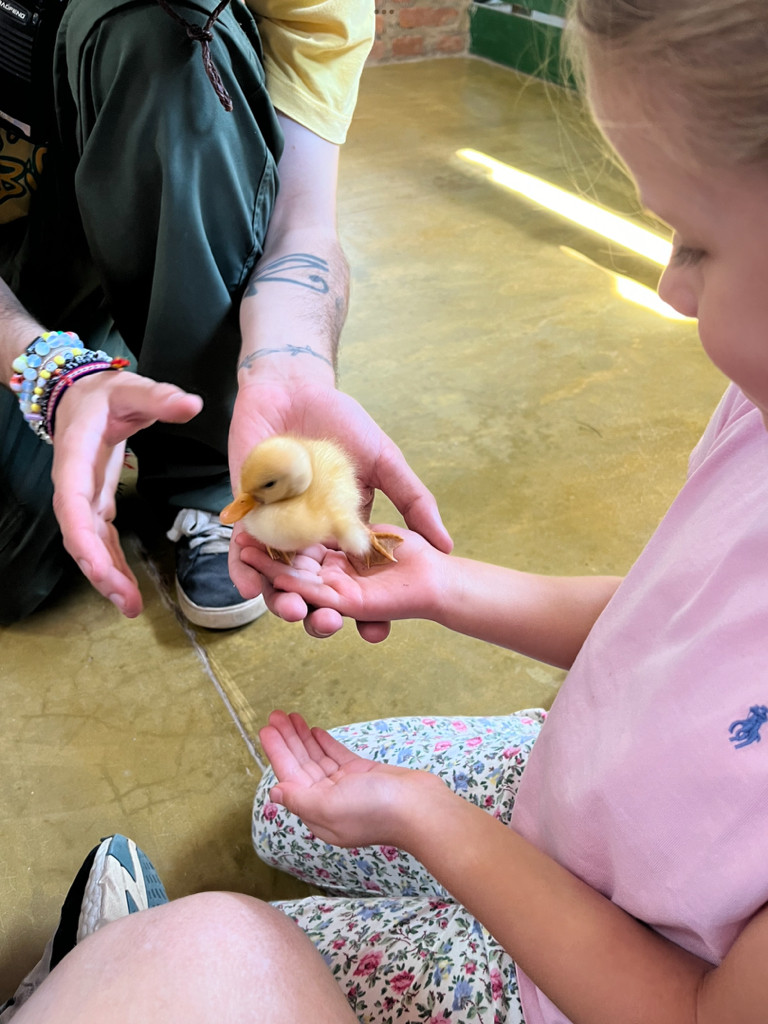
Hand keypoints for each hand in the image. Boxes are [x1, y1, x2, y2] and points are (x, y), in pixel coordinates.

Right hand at [51, 370, 202, 615]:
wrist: (81, 395)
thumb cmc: (104, 394)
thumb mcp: (132, 388)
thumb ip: (159, 397)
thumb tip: (191, 404)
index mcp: (76, 456)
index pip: (73, 504)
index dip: (82, 538)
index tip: (97, 568)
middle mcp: (74, 483)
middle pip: (79, 535)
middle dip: (99, 570)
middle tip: (126, 601)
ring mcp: (84, 497)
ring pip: (89, 544)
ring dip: (107, 576)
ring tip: (130, 606)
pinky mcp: (97, 503)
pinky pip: (102, 540)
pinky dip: (113, 564)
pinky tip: (128, 589)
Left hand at [227, 377, 452, 636]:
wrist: (294, 386)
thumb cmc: (342, 422)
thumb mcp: (386, 462)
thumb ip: (414, 501)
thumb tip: (446, 545)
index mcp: (344, 533)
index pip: (355, 581)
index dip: (365, 610)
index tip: (376, 633)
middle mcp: (311, 538)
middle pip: (315, 590)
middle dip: (320, 615)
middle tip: (330, 626)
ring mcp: (279, 529)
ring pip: (278, 580)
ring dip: (282, 602)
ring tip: (294, 613)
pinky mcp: (247, 515)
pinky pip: (241, 552)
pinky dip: (243, 571)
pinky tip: (251, 587)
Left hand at [260, 710, 441, 847]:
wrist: (419, 808)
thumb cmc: (374, 809)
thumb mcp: (330, 806)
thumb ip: (300, 799)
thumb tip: (274, 793)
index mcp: (317, 812)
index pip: (290, 777)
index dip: (277, 753)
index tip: (267, 729)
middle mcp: (328, 800)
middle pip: (301, 766)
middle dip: (287, 740)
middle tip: (275, 715)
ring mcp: (346, 786)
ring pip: (317, 758)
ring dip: (303, 738)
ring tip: (290, 716)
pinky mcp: (363, 774)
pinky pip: (337, 756)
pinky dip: (325, 743)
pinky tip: (314, 731)